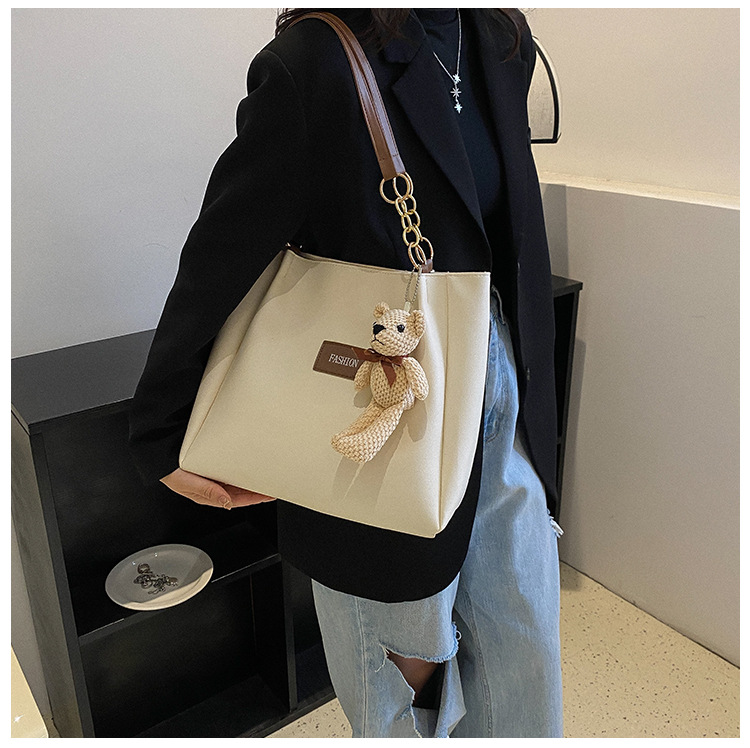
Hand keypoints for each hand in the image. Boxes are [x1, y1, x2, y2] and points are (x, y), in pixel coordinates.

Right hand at [160, 468, 275, 509]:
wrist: (160, 456)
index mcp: (209, 496)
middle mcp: (214, 487)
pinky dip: (242, 468)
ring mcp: (214, 477)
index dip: (254, 498)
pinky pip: (231, 469)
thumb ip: (207, 491)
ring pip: (238, 481)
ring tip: (266, 474)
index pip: (237, 500)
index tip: (268, 494)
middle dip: (257, 489)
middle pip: (241, 491)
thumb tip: (226, 502)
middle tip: (274, 483)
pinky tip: (250, 464)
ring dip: (251, 478)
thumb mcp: (187, 483)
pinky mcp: (213, 466)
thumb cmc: (169, 472)